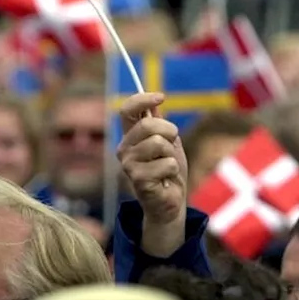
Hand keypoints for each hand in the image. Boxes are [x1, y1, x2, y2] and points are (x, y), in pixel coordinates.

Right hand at [118, 92, 188, 257]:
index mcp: (130, 136)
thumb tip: (155, 103)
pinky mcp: (138, 180)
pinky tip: (166, 180)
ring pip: (158, 143)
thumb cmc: (169, 171)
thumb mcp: (168, 143)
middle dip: (169, 130)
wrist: (171, 202)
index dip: (142, 99)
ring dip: (172, 154)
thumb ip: (160, 124)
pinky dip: (174, 170)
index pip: (127, 110)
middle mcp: (124, 149)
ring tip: (168, 166)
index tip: (161, 96)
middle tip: (172, 144)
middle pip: (147, 124)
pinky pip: (167, 163)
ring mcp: (129, 165)